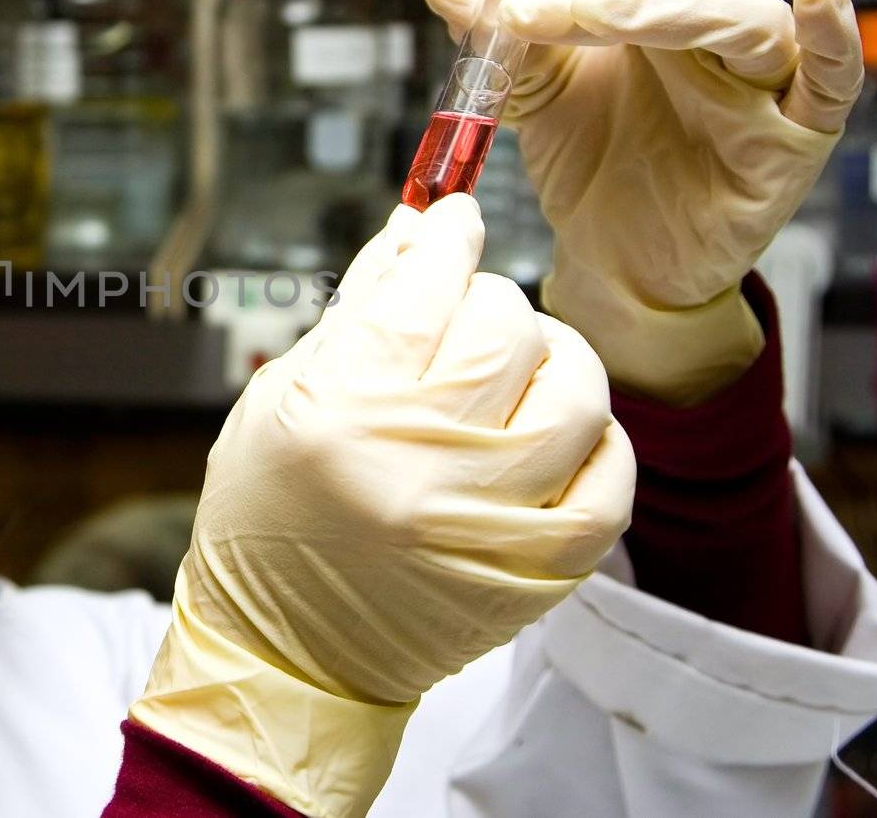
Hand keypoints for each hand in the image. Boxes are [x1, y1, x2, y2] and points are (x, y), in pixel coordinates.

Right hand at [130, 195, 634, 816]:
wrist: (287, 655)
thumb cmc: (268, 523)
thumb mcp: (282, 398)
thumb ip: (360, 309)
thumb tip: (419, 229)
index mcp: (339, 412)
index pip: (424, 284)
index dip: (446, 237)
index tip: (453, 222)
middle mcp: (418, 465)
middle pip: (505, 328)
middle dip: (487, 302)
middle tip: (463, 317)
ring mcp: (487, 524)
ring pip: (575, 392)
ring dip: (552, 360)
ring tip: (519, 369)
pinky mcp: (535, 573)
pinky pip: (609, 481)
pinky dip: (597, 441)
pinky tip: (559, 433)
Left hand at [424, 0, 863, 404]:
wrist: (616, 261)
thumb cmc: (593, 166)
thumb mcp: (530, 96)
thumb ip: (492, 37)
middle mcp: (714, 21)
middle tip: (517, 7)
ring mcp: (762, 75)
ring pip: (732, 9)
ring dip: (646, 2)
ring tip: (566, 19)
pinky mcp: (795, 135)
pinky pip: (832, 77)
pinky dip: (833, 35)